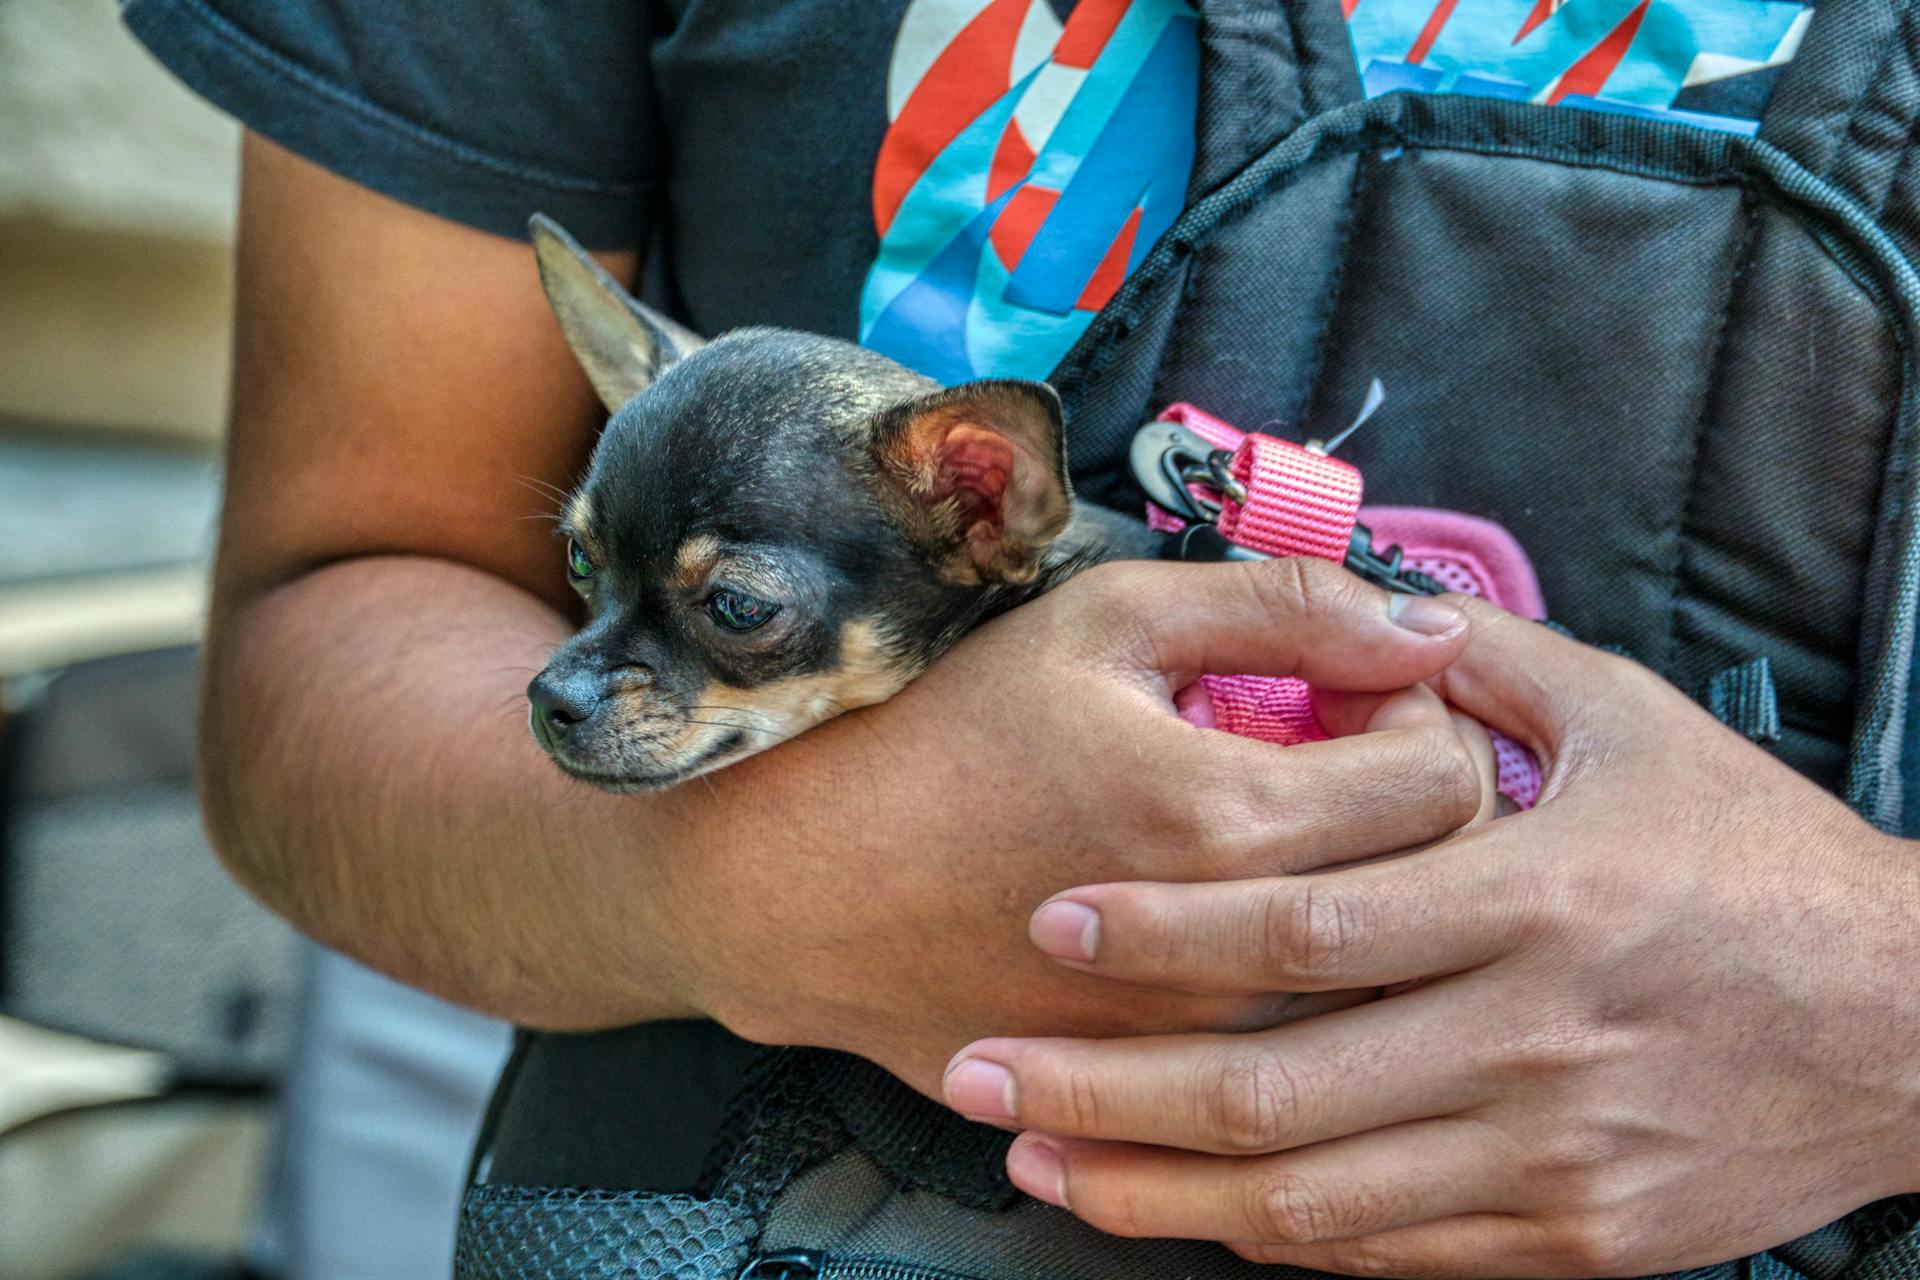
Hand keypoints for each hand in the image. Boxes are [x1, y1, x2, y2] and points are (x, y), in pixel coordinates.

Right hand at [638, 558, 1492, 1096]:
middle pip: (1434, 885)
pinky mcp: (1163, 1082)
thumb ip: (1279, 606)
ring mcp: (1204, 1038)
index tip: (1354, 690)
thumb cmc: (944, 736)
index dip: (1421, 713)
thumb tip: (1424, 622)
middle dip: (1411, 801)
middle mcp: (1240, 952)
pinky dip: (1302, 966)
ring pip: (1379, 971)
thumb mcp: (1103, 621)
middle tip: (1334, 751)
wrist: (803, 887)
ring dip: (1364, 890)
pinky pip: (1299, 1034)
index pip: (1445, 778)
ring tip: (1281, 827)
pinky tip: (1235, 906)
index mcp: (1233, 820)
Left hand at [945, 597, 1919, 1274]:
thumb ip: (1486, 667)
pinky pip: (1387, 1256)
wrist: (1913, 1027)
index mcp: (1529, 902)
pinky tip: (1185, 1209)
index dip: (1160, 932)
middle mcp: (1524, 1043)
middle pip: (1272, 1091)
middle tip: (985, 1075)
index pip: (1302, 927)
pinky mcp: (1569, 1241)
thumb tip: (1368, 610)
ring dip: (1154, 1191)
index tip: (1049, 923)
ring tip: (1040, 1166)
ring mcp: (1545, 1161)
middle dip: (1103, 1089)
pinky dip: (1273, 1237)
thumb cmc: (1758, 862)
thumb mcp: (1636, 725)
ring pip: (1309, 1204)